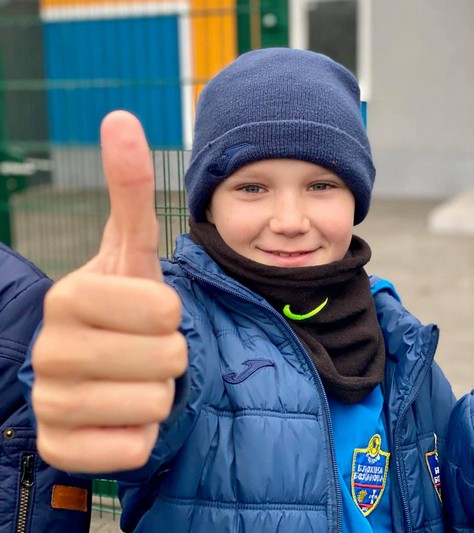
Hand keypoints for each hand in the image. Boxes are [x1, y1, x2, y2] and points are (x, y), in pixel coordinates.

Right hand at [32, 111, 186, 472]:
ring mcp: (49, 404)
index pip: (162, 310)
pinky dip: (143, 432)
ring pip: (154, 404)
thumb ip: (130, 189)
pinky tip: (120, 414)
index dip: (170, 313)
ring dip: (158, 392)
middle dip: (169, 355)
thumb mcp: (132, 249)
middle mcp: (48, 350)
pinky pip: (133, 448)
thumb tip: (120, 118)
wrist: (106, 366)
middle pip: (165, 359)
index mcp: (69, 297)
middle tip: (145, 350)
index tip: (150, 313)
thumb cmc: (127, 307)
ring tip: (133, 379)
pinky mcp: (61, 448)